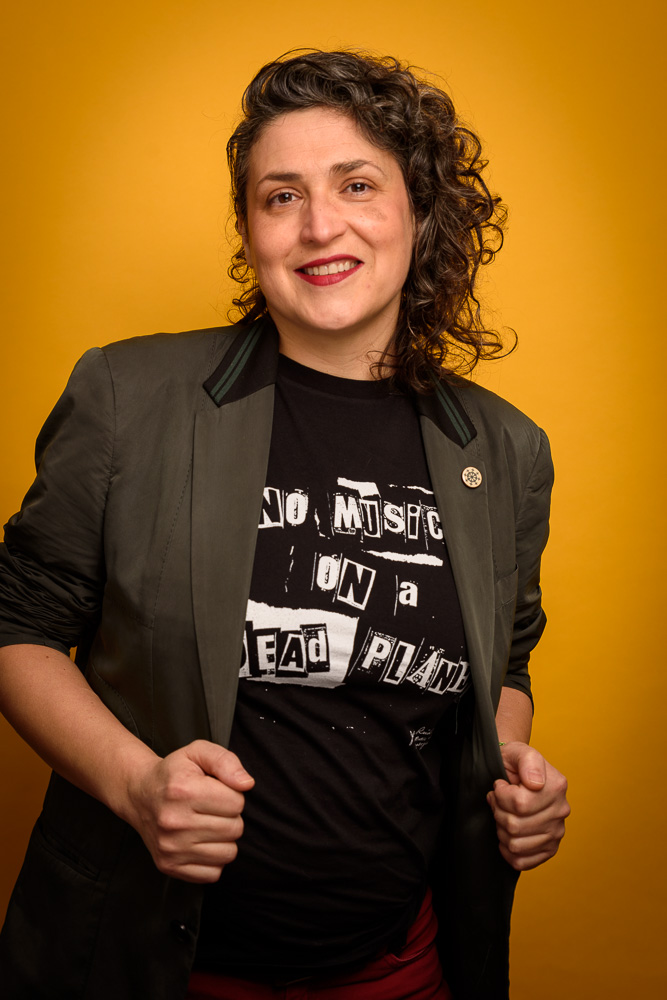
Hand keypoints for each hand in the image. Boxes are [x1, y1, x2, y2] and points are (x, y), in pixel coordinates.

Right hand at [125, 739, 253, 882]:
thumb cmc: (176, 773)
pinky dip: (213, 859)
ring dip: (224, 838)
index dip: (232, 794)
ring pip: (228, 853)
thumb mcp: (198, 752)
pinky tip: (201, 841)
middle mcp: (174, 822)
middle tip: (211, 808)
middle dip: (230, 816)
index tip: (216, 791)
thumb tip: (247, 784)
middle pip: (235, 829)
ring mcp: (170, 848)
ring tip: (207, 824)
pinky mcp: (169, 866)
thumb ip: (226, 761)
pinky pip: (213, 873)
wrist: (140, 795)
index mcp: (183, 790)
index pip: (237, 802)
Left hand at [487, 741, 568, 871]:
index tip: (499, 786)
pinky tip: (506, 834)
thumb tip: (535, 783)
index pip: (519, 804)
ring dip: (501, 830)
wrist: (515, 772)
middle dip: (498, 811)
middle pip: (515, 826)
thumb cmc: (514, 763)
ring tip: (503, 814)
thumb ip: (528, 761)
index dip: (500, 795)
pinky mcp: (549, 849)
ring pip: (515, 845)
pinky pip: (522, 862)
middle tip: (498, 801)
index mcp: (557, 786)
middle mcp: (561, 811)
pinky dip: (507, 851)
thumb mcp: (518, 752)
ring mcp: (557, 833)